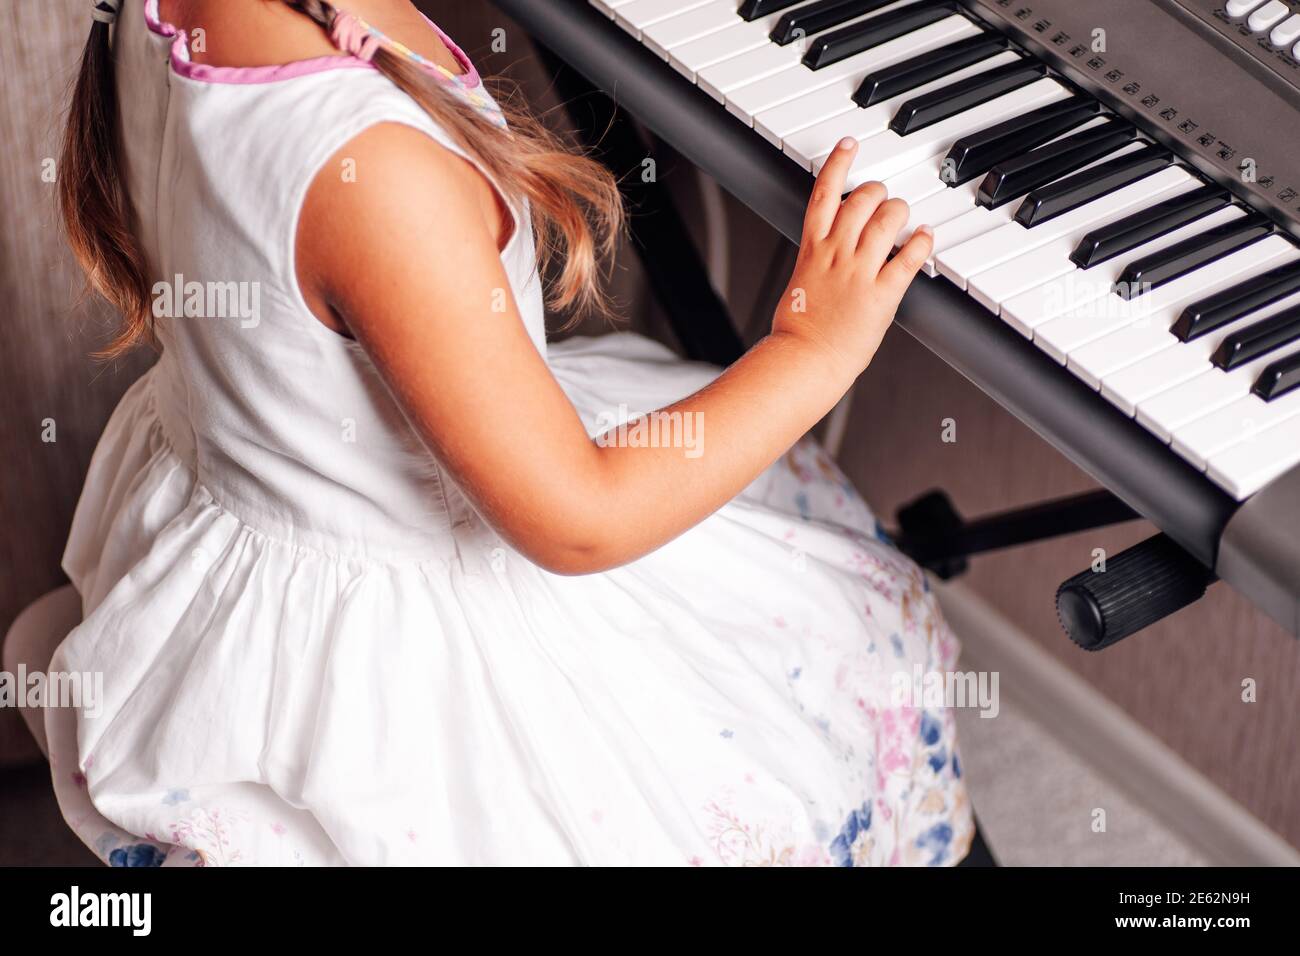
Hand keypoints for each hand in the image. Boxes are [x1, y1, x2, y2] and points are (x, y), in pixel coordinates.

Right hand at [771, 137, 932, 378]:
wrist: (804, 361)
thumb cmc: (799, 330)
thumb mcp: (799, 283)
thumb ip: (816, 261)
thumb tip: (826, 251)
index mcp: (813, 249)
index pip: (825, 193)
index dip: (839, 163)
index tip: (849, 145)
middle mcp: (836, 254)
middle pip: (862, 200)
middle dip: (879, 193)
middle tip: (883, 199)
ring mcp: (860, 272)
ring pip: (887, 220)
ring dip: (900, 212)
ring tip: (902, 216)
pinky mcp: (882, 294)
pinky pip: (908, 257)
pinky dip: (921, 241)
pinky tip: (925, 236)